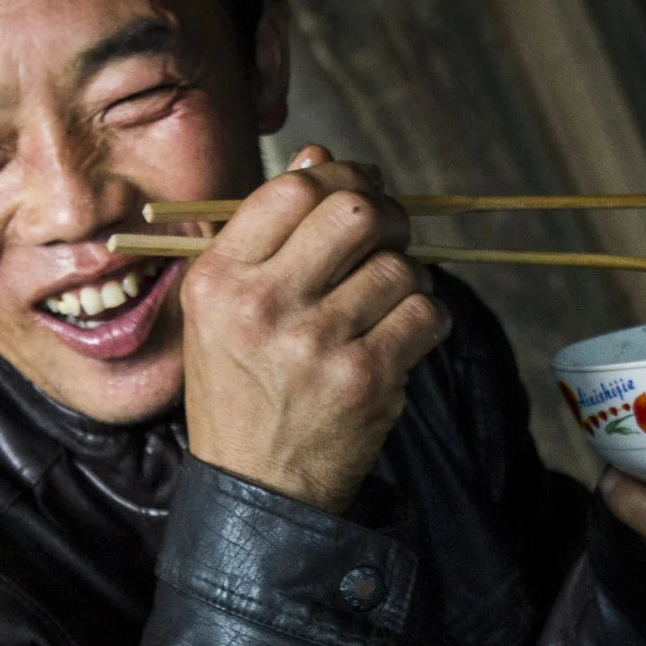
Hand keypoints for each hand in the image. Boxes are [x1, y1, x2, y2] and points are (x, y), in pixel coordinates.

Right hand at [179, 144, 450, 513]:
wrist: (255, 489)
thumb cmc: (242, 388)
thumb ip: (267, 234)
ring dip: (408, 275)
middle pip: (355, 210)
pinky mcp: (365, 379)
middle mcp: (262, 306)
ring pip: (399, 265)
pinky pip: (425, 313)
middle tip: (389, 236)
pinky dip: (427, 317)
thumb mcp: (225, 310)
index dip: (339, 177)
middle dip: (386, 215)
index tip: (358, 193)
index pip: (292, 188)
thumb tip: (321, 156)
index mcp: (219, 280)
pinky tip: (404, 335)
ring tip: (389, 300)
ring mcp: (316, 344)